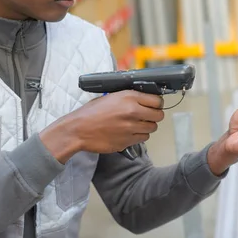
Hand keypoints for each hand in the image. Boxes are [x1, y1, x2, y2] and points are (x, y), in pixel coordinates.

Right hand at [39, 90, 164, 162]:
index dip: (157, 103)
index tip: (155, 105)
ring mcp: (131, 128)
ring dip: (147, 126)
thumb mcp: (111, 96)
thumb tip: (144, 97)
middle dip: (155, 115)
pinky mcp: (128, 141)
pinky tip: (131, 132)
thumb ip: (129, 97)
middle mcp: (133, 112)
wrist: (77, 130)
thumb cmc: (91, 112)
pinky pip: (143, 138)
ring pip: (152, 128)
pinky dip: (139, 136)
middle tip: (148, 115)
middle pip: (159, 115)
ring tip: (137, 124)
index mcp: (129, 97)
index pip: (157, 101)